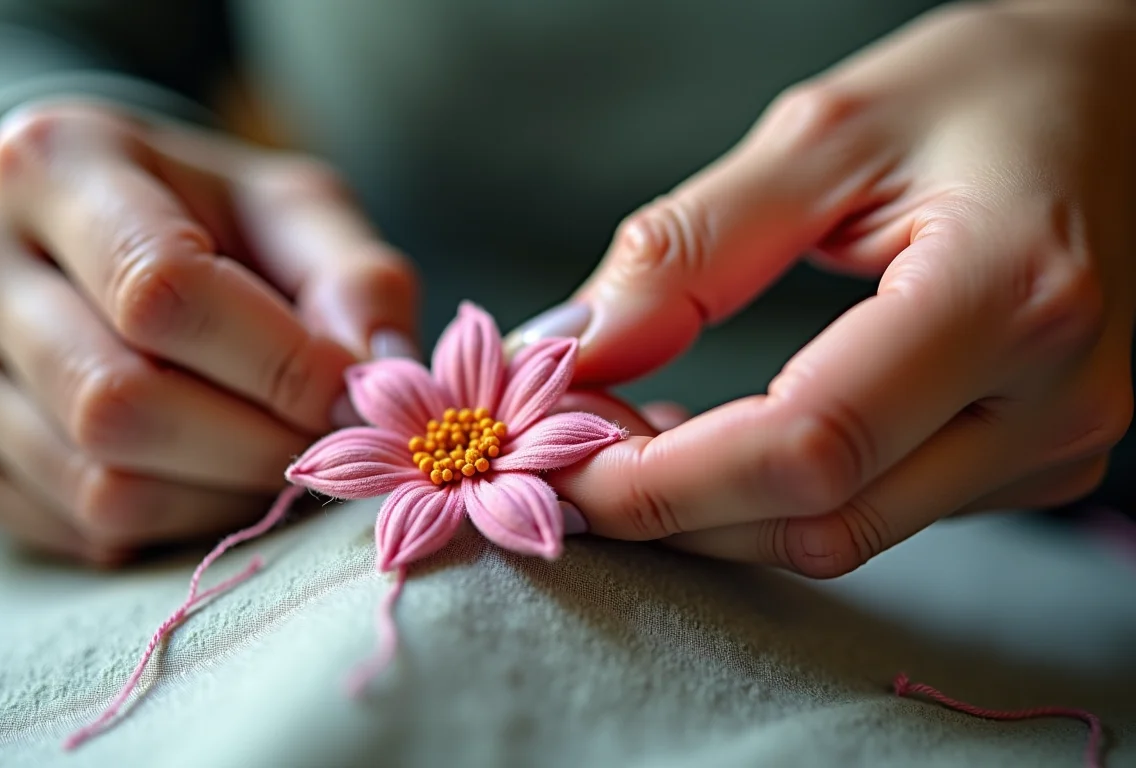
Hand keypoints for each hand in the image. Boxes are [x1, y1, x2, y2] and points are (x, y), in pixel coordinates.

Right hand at [0, 100, 418, 563]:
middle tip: (324, 445)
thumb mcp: (288, 211)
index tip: (353, 396)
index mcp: (53, 162)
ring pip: (95, 484)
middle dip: (254, 445)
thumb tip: (383, 376)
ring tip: (270, 458)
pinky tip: (201, 475)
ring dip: (220, 496)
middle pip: (118, 402)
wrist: (76, 240)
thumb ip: (352, 275)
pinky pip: (72, 529)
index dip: (276, 363)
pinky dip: (166, 525)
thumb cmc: (203, 221)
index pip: (161, 290)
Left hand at [515, 0, 1135, 575]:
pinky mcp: (1041, 461)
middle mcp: (1054, 396)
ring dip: (716, 509)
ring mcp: (1059, 443)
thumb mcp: (825, 133)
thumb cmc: (990, 89)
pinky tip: (718, 443)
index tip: (552, 454)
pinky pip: (881, 515)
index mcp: (1009, 293)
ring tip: (630, 436)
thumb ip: (690, 249)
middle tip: (568, 447)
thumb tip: (574, 348)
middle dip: (671, 506)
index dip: (661, 477)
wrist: (1129, 96)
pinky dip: (776, 499)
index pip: (807, 446)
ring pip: (847, 535)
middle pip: (821, 519)